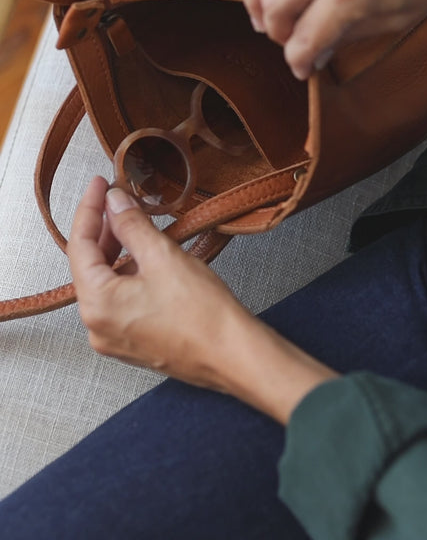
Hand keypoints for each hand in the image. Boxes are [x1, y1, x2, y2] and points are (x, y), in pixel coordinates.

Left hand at [68, 178, 336, 421]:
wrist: (234, 356)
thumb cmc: (202, 313)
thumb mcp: (163, 256)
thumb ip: (132, 225)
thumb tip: (114, 201)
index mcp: (97, 305)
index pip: (80, 245)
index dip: (89, 209)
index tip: (101, 183)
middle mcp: (96, 326)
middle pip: (89, 265)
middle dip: (105, 229)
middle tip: (120, 197)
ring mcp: (114, 338)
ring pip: (106, 282)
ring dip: (118, 251)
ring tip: (137, 222)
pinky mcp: (133, 343)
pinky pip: (120, 300)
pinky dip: (128, 273)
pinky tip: (147, 254)